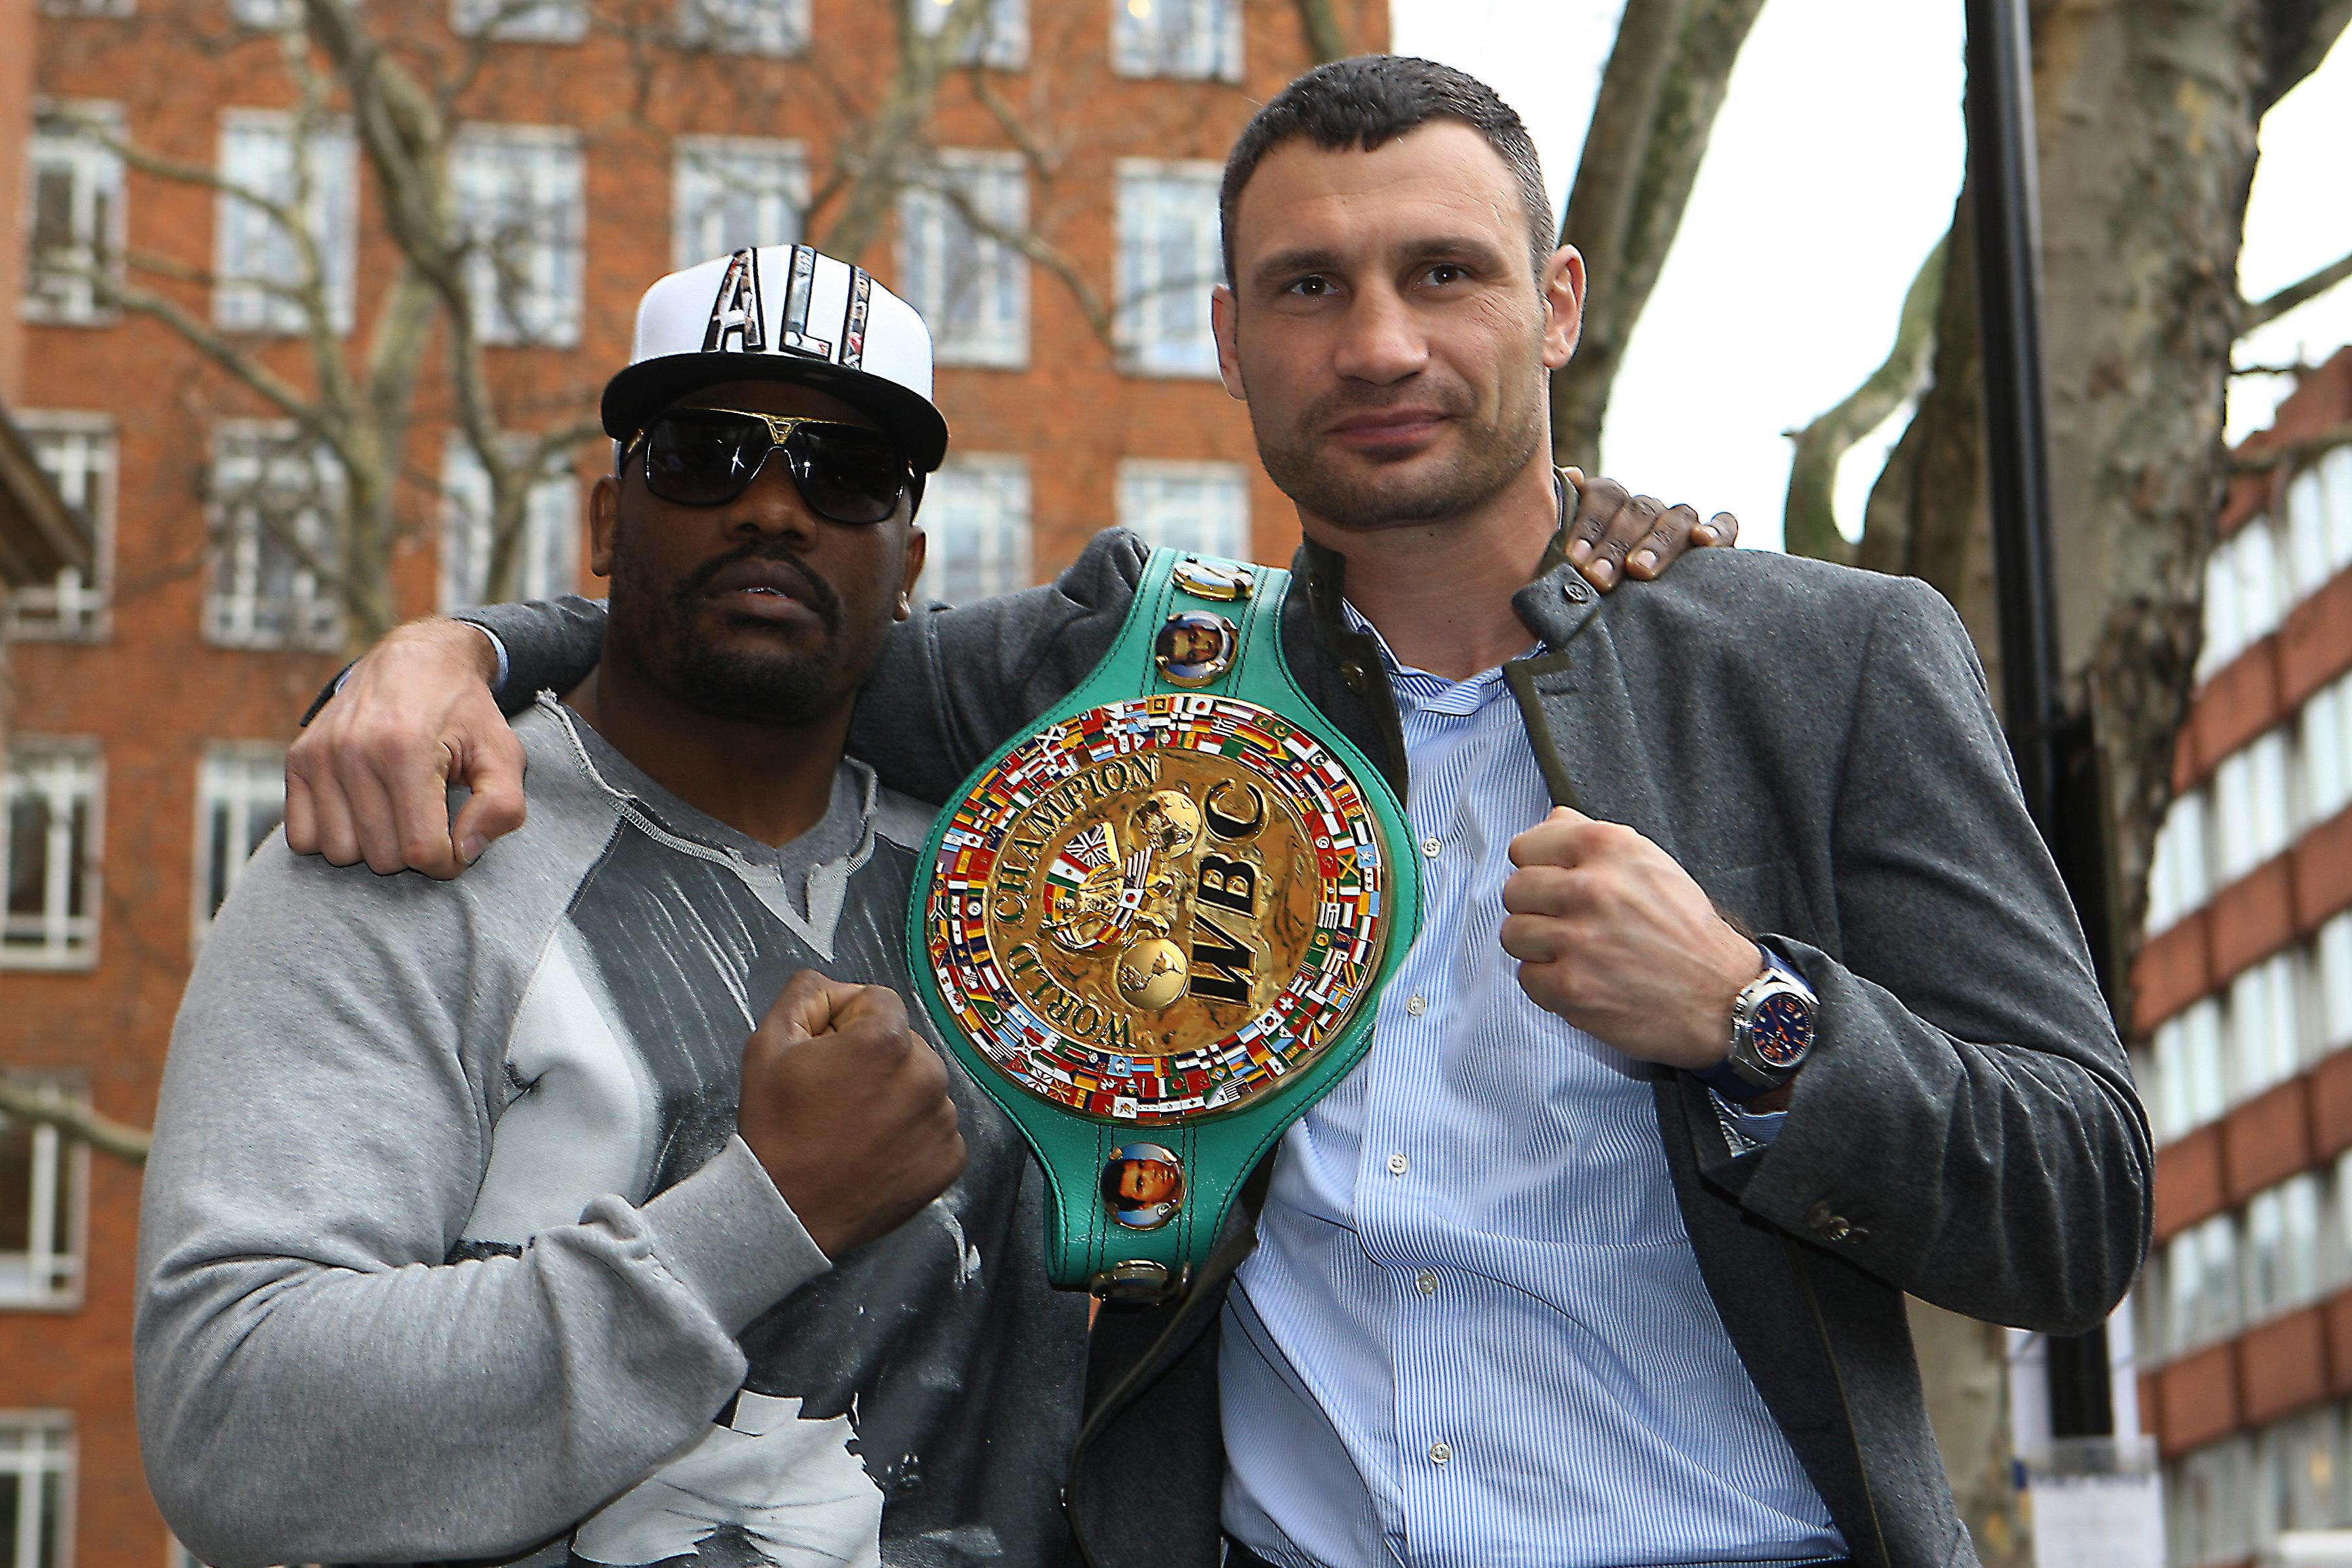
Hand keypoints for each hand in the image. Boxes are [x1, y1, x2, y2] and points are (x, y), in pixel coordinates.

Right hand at [284, 619, 524, 878]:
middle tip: (429, 819)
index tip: (457, 844)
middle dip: (412, 851)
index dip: (447, 862)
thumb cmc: (464, 713)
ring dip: (372, 847)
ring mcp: (319, 756)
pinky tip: (363, 813)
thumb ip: (502, 807)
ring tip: (397, 814)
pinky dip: (333, 836)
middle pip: (380, 858)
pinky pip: (302, 836)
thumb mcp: (503, 753)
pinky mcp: (298, 760)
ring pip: (338, 852)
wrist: (416, 660)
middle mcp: (353, 752)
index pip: (420, 850)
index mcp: (407, 750)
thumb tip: (463, 853)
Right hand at [738, 970, 966, 1259]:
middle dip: (875, 1058)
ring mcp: (943, 1120)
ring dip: (895, 1095)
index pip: (878, 1002)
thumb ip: (806, 994)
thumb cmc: (775, 1128)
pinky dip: (912, 1134)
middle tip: (836, 1094)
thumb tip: (836, 987)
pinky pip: (935, 1127)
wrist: (786, 1211)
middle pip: (905, 1043)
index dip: (846, 1022)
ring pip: (922, 1084)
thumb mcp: (767, 1043)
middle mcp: (928, 1074)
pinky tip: (876, 1151)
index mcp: (887, 1040)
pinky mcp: (950, 1158)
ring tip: (854, 1126)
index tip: (825, 1054)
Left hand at [1499, 806, 1761, 1067]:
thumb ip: (1593, 837)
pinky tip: (1583, 979)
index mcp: (1608, 847)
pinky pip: (1527, 978)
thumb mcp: (1650, 863)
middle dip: (1535, 908)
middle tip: (1566, 923)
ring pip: (1513, 934)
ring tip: (1575, 952)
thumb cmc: (1685, 929)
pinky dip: (1549, 984)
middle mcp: (1591, 887)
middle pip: (1514, 891)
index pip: (1524, 847)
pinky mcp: (1571, 987)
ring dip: (1538, 947)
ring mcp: (1578, 939)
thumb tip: (1550, 819)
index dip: (1536, 868)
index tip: (1552, 882)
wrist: (1721, 995)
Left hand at [1561, 467, 1738, 590]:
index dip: (1589, 525)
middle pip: (1638, 511)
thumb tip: (1571, 475)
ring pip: (1676, 518)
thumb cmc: (1587, 591)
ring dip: (1657, 543)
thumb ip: (1561, 524)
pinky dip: (1718, 529)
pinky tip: (1704, 542)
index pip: (1604, 497)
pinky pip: (1725, 525)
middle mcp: (1647, 510)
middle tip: (1598, 577)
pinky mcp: (1718, 541)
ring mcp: (1681, 523)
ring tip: (1639, 570)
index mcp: (1612, 505)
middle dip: (1616, 545)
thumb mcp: (1569, 565)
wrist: (1616, 617)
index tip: (1574, 558)